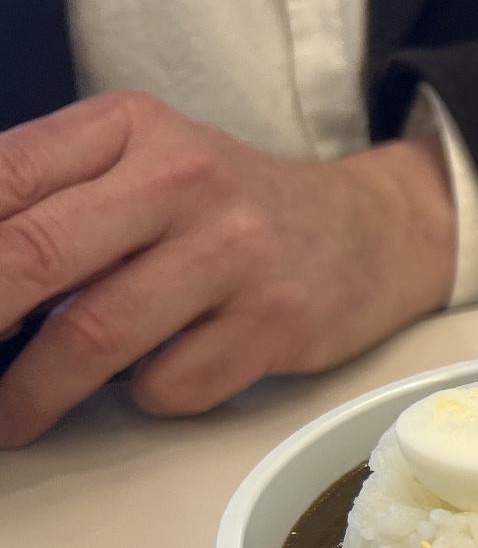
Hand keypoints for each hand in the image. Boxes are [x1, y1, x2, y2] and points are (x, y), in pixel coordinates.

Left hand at [0, 91, 454, 446]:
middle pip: (32, 253)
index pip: (2, 176)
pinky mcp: (276, 323)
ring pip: (95, 336)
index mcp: (128, 128)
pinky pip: (172, 384)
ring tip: (9, 419)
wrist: (372, 230)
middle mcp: (183, 180)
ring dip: (33, 393)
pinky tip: (153, 378)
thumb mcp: (142, 162)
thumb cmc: (230, 208)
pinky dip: (145, 396)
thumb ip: (53, 198)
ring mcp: (235, 253)